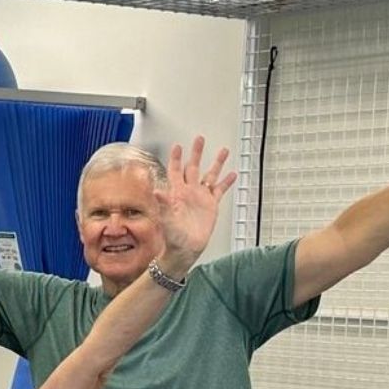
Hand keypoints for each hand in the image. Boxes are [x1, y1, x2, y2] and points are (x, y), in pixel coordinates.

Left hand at [155, 136, 234, 266]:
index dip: (176, 158)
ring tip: (223, 150)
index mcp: (176, 193)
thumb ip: (163, 203)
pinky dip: (226, 182)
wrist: (185, 249)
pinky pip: (220, 190)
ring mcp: (200, 197)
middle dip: (197, 153)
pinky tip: (233, 174)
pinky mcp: (211, 205)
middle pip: (193, 167)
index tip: (178, 146)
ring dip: (216, 163)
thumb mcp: (166, 218)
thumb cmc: (173, 236)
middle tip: (200, 139)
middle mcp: (188, 192)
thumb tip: (155, 190)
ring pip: (210, 175)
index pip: (176, 171)